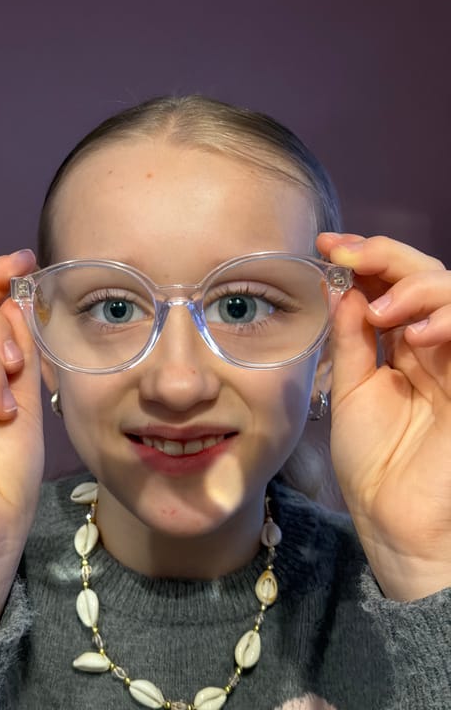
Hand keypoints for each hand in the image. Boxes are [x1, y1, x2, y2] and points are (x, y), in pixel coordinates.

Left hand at [317, 233, 450, 600]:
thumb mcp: (351, 388)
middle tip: (348, 255)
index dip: (364, 257)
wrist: (395, 520)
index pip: (392, 285)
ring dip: (417, 287)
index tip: (326, 244)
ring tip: (381, 311)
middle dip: (386, 256)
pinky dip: (448, 320)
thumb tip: (341, 288)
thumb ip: (351, 338)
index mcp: (402, 347)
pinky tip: (414, 334)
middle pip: (426, 276)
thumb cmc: (374, 461)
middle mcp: (434, 346)